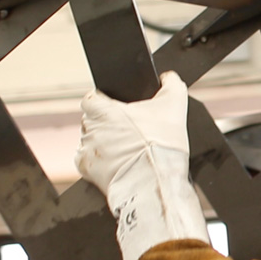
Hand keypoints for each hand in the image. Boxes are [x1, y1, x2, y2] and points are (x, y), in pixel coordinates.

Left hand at [76, 70, 189, 193]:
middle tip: (133, 131)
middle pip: (94, 119)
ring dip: (106, 143)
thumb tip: (168, 77)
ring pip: (93, 140)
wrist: (154, 182)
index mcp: (102, 109)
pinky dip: (102, 162)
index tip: (122, 109)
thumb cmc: (160, 145)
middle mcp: (89, 128)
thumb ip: (170, 84)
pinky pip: (90, 161)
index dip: (107, 101)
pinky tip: (120, 162)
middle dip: (110, 124)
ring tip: (130, 150)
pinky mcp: (86, 170)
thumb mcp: (174, 105)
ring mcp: (86, 150)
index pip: (93, 97)